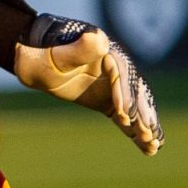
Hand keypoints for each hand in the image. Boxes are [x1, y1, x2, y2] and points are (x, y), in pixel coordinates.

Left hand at [0, 0, 162, 154]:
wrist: (33, 58)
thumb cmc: (42, 52)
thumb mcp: (57, 51)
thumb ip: (78, 48)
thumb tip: (98, 39)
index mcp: (106, 51)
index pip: (120, 74)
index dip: (123, 94)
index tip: (124, 114)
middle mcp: (116, 68)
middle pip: (134, 91)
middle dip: (140, 113)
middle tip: (147, 134)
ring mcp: (113, 85)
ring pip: (133, 107)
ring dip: (144, 125)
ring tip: (153, 146)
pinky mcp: (107, 100)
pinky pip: (124, 117)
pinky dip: (135, 131)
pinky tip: (149, 148)